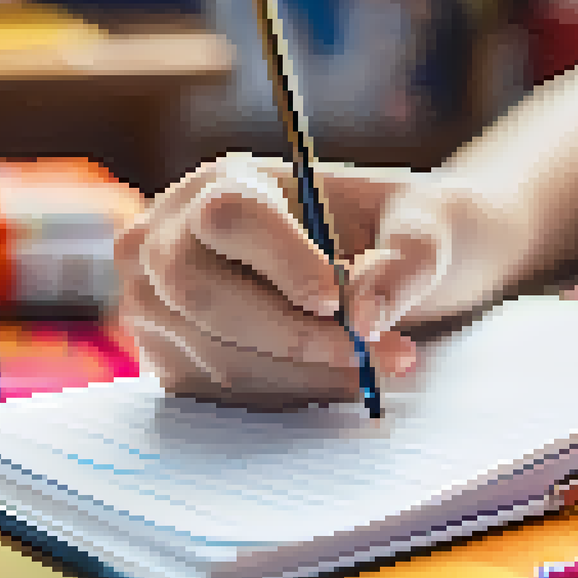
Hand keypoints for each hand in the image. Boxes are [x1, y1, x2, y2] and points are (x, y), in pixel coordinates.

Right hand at [114, 153, 532, 409]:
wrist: (370, 273)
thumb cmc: (392, 234)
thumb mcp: (423, 227)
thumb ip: (407, 260)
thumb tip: (365, 317)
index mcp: (224, 182)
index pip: (230, 216)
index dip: (280, 263)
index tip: (337, 301)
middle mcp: (167, 238)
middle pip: (202, 293)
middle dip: (292, 336)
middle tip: (371, 354)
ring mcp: (154, 305)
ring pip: (216, 354)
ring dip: (303, 375)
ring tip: (370, 368)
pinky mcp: (168, 361)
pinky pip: (220, 394)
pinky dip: (287, 395)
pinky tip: (328, 377)